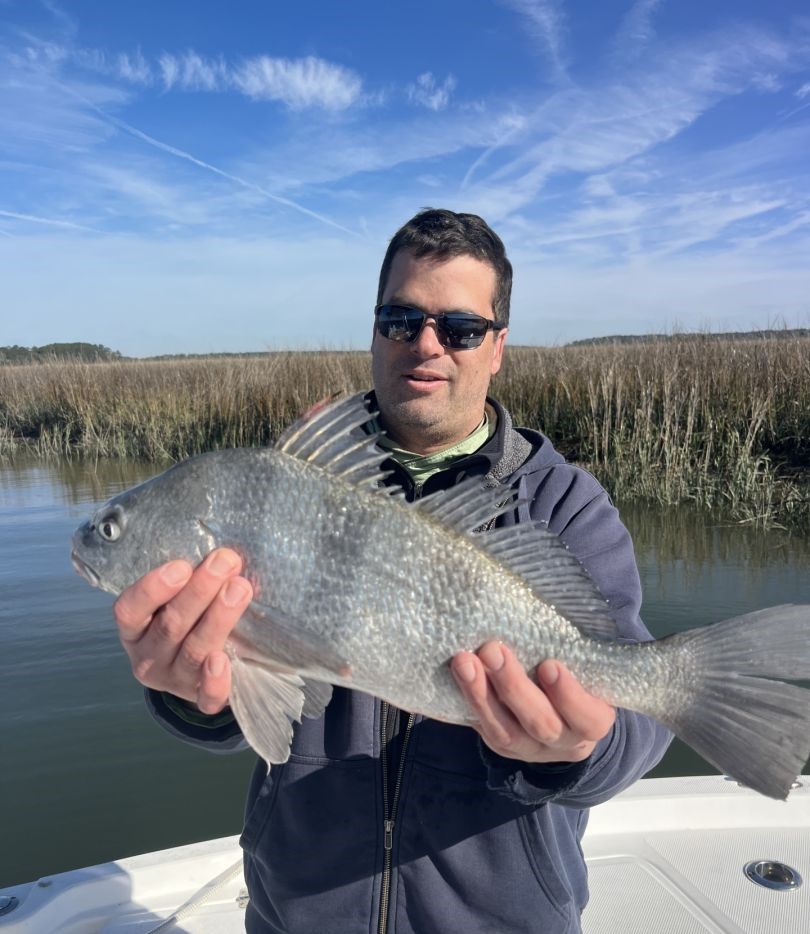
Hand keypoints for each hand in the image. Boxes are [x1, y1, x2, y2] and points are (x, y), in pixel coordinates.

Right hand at [113, 548, 252, 713]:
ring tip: (240, 589)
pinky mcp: (200, 700)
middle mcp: (149, 657)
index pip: (130, 611)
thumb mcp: (176, 601)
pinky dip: (215, 681)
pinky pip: (206, 697)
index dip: (152, 589)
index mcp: (135, 631)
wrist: (201, 671)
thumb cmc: (190, 619)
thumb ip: (189, 580)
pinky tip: (223, 661)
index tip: (182, 566)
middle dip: (199, 591)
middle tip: (225, 562)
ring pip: (194, 651)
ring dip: (218, 618)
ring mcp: (174, 681)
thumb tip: (220, 551)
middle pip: (171, 626)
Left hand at [451, 641, 614, 763]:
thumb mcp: (586, 669)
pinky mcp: (501, 744)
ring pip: (504, 731)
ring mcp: (529, 748)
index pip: (588, 718)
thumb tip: (554, 605)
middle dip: (513, 687)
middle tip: (492, 650)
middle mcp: (562, 741)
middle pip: (540, 723)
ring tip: (463, 661)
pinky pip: (482, 727)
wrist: (563, 715)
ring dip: (481, 694)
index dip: (569, 696)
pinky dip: (468, 700)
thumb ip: (574, 651)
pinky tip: (457, 675)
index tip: (549, 665)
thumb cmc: (578, 677)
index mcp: (591, 721)